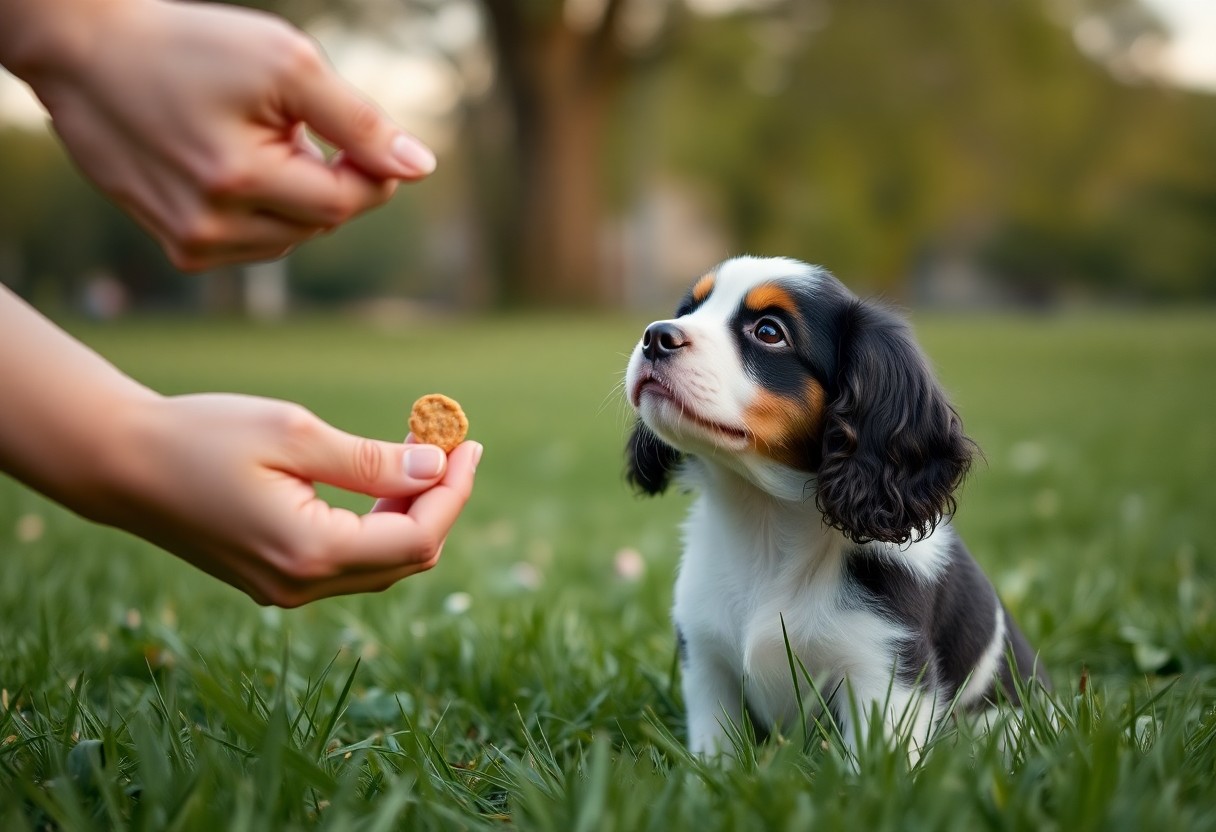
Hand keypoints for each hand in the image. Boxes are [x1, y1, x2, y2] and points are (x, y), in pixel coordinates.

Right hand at [3, 0, 435, 270]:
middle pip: (323, 222)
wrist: (83, 54)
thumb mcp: (286, 65)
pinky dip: (263, 211)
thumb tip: (421, 167)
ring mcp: (191, 244)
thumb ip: (359, 121)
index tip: (353, 131)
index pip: (348, 202)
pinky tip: (232, 169)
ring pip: (292, 238)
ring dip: (295, 195)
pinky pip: (254, 244)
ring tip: (253, 141)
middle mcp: (211, 228)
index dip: (370, 168)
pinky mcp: (177, 247)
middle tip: (287, 124)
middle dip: (325, 175)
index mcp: (241, 182)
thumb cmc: (188, 47)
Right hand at [79, 394, 481, 606]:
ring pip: (381, 563)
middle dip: (440, 501)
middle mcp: (302, 585)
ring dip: (412, 511)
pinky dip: (378, 522)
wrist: (120, 463)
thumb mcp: (294, 434)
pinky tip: (381, 479)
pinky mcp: (275, 577)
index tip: (469, 444)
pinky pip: (350, 560)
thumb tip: (436, 467)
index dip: (455, 492)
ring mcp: (286, 589)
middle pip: (408, 558)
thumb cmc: (201, 436)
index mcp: (310, 552)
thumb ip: (371, 459)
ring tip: (420, 451)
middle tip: (450, 443)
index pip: (418, 538)